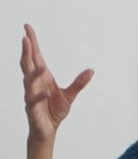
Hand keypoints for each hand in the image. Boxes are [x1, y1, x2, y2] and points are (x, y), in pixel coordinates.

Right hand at [20, 24, 93, 141]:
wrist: (48, 130)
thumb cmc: (55, 110)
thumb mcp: (70, 95)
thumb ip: (79, 83)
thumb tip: (91, 70)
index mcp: (42, 77)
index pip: (36, 57)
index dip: (32, 43)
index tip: (27, 28)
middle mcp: (34, 84)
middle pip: (28, 64)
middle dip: (26, 52)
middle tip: (25, 38)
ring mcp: (31, 96)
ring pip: (28, 81)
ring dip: (32, 72)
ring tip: (36, 62)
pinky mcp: (32, 109)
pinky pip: (33, 101)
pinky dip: (38, 96)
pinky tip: (44, 92)